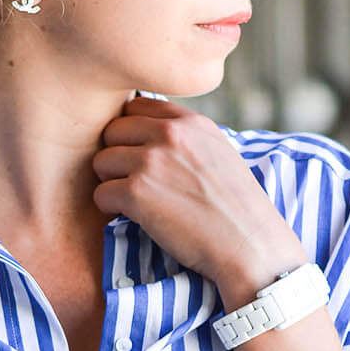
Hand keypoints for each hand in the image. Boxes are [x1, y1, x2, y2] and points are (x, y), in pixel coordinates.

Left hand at [90, 94, 302, 292]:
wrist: (249, 244)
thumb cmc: (236, 208)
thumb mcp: (218, 153)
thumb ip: (185, 138)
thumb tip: (149, 133)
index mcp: (190, 122)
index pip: (137, 106)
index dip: (131, 132)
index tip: (140, 155)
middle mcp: (170, 134)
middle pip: (112, 131)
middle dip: (117, 156)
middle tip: (133, 182)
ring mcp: (151, 161)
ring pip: (101, 162)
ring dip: (111, 183)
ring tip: (136, 201)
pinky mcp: (137, 192)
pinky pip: (100, 194)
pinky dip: (111, 210)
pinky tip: (134, 218)